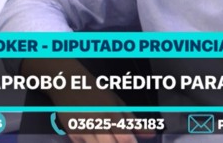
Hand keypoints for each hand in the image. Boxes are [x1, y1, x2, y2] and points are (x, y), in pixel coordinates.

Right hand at [22, 59, 155, 141]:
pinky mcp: (73, 135)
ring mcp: (84, 131)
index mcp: (112, 114)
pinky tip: (95, 136)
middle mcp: (98, 123)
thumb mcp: (119, 104)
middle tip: (120, 140)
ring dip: (105, 142)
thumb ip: (135, 122)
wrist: (70, 86)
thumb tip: (151, 135)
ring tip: (107, 134)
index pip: (126, 139)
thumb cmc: (97, 94)